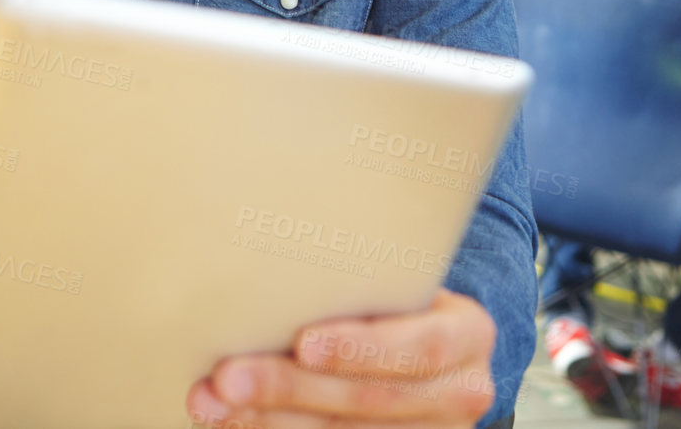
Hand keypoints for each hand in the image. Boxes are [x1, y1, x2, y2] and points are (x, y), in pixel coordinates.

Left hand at [186, 288, 497, 428]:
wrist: (433, 351)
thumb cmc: (403, 303)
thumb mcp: (407, 282)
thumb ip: (367, 278)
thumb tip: (275, 268)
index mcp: (469, 336)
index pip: (422, 347)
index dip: (361, 348)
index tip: (303, 341)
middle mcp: (460, 394)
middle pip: (369, 399)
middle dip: (290, 389)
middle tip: (227, 377)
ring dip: (268, 421)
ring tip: (211, 402)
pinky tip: (234, 423)